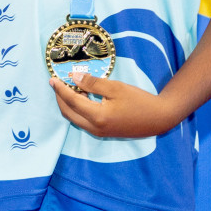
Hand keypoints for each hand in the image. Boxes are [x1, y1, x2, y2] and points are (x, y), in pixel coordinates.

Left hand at [48, 74, 181, 138]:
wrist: (159, 118)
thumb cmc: (139, 101)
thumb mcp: (116, 88)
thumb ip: (93, 83)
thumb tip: (74, 77)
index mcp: (97, 117)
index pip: (71, 101)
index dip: (60, 89)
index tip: (52, 79)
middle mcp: (95, 128)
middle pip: (68, 113)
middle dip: (60, 98)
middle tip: (57, 83)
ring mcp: (99, 132)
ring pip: (75, 118)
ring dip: (68, 104)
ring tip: (68, 88)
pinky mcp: (103, 132)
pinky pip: (83, 121)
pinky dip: (78, 110)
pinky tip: (81, 97)